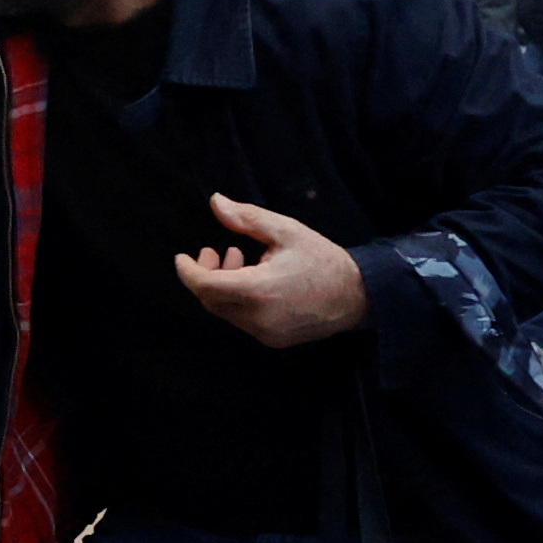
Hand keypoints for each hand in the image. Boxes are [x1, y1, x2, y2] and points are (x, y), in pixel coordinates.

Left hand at [174, 193, 371, 347]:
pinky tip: (254, 281)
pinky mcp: (272, 340)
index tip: (182, 257)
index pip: (204, 285)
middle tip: (214, 252)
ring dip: (222, 286)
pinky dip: (238, 301)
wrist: (360, 295)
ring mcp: (264, 333)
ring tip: (239, 260)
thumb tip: (216, 203)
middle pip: (210, 300)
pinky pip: (242, 320)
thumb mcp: (287, 231)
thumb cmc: (324, 259)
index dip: (187, 271)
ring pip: (225, 311)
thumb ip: (247, 218)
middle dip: (205, 275)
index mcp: (258, 290)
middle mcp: (257, 318)